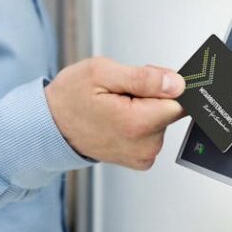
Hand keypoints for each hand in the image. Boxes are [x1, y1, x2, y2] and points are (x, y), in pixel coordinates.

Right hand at [45, 57, 185, 169]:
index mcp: (138, 124)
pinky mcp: (141, 159)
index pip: (181, 99)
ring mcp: (143, 155)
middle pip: (171, 109)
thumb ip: (144, 77)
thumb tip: (177, 83)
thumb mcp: (102, 72)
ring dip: (145, 108)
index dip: (164, 83)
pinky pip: (154, 132)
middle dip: (152, 95)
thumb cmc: (70, 98)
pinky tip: (119, 118)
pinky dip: (141, 122)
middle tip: (122, 91)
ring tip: (116, 105)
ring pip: (162, 119)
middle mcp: (145, 145)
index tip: (143, 81)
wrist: (50, 126)